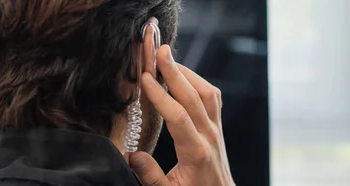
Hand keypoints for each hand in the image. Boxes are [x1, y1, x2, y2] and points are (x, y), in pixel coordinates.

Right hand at [129, 43, 234, 185]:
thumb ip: (150, 176)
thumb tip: (132, 155)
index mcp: (195, 152)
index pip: (178, 116)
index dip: (161, 95)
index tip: (145, 78)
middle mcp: (209, 136)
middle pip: (195, 96)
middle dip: (175, 71)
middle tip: (160, 51)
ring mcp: (216, 130)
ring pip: (207, 93)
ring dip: (188, 73)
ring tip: (167, 59)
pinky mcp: (217, 127)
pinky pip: (212, 98)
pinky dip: (197, 82)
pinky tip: (182, 76)